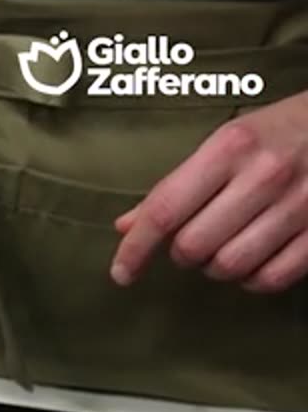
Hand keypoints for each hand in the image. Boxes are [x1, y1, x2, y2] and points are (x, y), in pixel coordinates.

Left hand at [111, 92, 307, 292]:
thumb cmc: (281, 132)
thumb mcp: (226, 141)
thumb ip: (177, 184)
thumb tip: (127, 225)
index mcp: (230, 147)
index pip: (165, 209)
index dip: (135, 248)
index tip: (121, 272)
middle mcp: (264, 175)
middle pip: (194, 245)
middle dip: (181, 253)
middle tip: (190, 242)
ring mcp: (299, 205)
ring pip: (230, 266)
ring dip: (215, 267)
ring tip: (222, 248)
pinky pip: (272, 278)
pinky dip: (252, 280)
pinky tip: (252, 262)